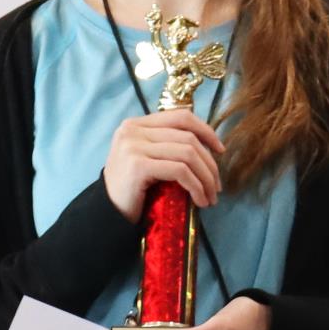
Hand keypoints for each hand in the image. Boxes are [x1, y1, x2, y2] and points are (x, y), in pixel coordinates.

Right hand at [103, 109, 224, 220]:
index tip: (220, 150)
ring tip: (211, 197)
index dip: (206, 131)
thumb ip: (167, 145)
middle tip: (217, 186)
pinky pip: (180, 171)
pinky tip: (200, 201)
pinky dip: (196, 187)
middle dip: (209, 164)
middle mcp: (133, 130)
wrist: (108, 213)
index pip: (180, 116)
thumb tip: (209, 146)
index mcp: (136, 124)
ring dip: (206, 178)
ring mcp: (134, 146)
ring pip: (188, 154)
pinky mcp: (138, 165)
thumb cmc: (131, 189)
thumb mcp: (148, 159)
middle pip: (188, 137)